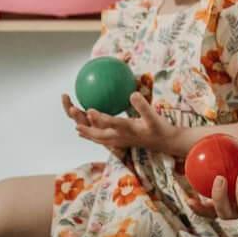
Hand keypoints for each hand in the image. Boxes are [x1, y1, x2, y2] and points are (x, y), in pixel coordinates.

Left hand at [60, 92, 175, 155]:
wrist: (164, 142)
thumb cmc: (159, 128)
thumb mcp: (153, 117)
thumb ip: (143, 106)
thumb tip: (133, 94)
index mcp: (127, 129)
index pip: (112, 124)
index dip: (100, 118)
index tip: (90, 110)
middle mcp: (119, 137)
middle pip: (98, 134)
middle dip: (85, 126)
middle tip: (73, 116)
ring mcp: (118, 141)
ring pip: (98, 138)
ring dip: (86, 131)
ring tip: (76, 125)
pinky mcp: (118, 141)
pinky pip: (101, 139)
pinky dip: (91, 135)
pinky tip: (84, 131)